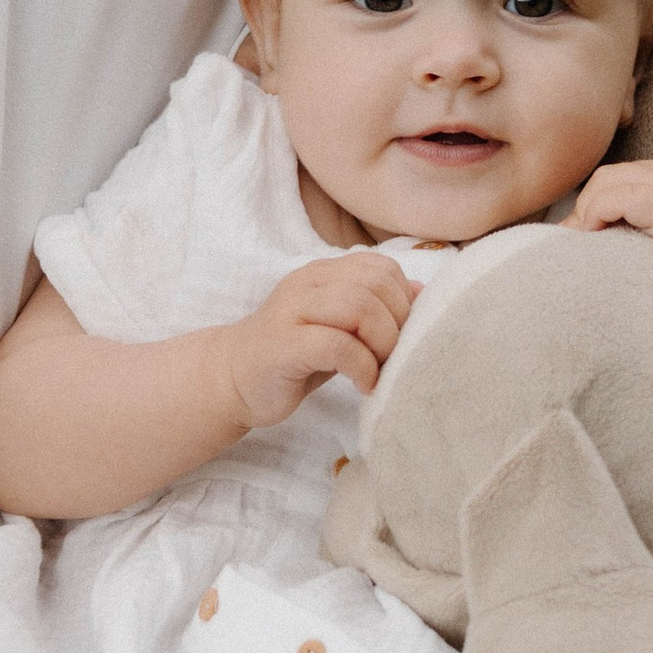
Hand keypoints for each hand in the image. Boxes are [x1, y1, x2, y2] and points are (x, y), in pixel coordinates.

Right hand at [221, 253, 412, 430]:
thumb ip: (374, 308)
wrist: (231, 380)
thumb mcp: (339, 328)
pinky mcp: (282, 346)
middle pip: (375, 283)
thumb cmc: (294, 356)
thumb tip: (422, 294)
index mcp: (323, 273)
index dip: (404, 301)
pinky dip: (361, 366)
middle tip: (393, 357)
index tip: (402, 336)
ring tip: (379, 370)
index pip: (381, 267)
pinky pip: (336, 345)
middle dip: (398, 323)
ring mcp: (291, 312)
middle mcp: (307, 284)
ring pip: (357, 306)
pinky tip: (363, 384)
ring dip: (382, 343)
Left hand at [573, 155, 652, 307]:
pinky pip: (620, 199)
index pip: (620, 175)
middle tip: (577, 244)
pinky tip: (597, 240)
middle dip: (585, 207)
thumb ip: (644, 224)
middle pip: (609, 175)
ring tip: (587, 246)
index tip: (582, 237)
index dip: (593, 203)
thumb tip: (585, 234)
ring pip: (609, 183)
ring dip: (588, 214)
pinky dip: (598, 215)